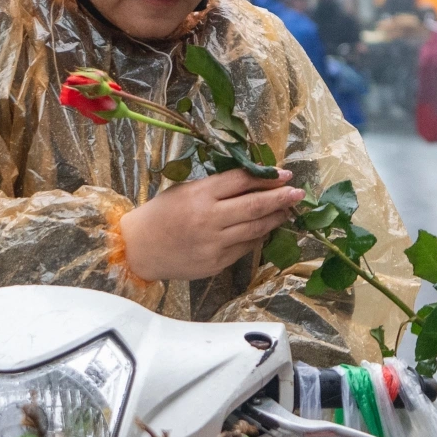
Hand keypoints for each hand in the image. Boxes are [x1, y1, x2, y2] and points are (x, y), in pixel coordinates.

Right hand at [119, 167, 303, 282]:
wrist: (138, 249)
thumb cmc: (161, 214)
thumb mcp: (185, 190)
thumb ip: (216, 187)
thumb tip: (253, 181)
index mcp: (200, 194)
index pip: (242, 181)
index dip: (267, 177)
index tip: (285, 175)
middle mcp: (209, 219)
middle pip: (255, 206)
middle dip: (281, 198)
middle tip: (299, 193)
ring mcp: (214, 243)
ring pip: (256, 229)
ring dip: (276, 219)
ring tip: (288, 210)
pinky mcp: (216, 262)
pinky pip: (245, 247)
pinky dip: (259, 236)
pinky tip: (267, 229)